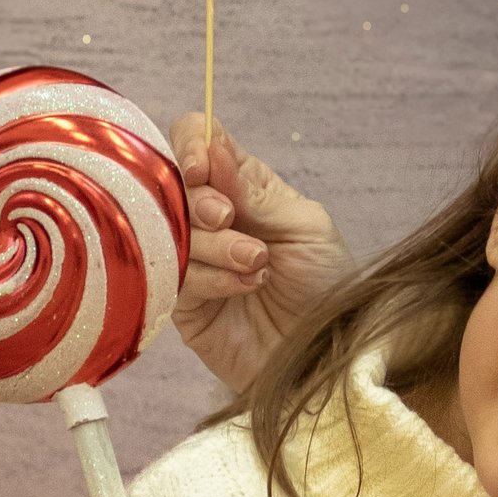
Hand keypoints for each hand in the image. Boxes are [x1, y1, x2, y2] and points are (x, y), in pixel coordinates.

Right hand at [167, 112, 350, 393]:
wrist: (328, 354)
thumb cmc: (327, 285)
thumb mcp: (307, 226)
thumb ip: (256, 188)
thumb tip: (211, 143)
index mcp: (241, 187)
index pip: (195, 142)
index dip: (190, 146)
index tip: (202, 167)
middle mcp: (209, 218)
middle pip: (171, 185)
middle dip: (199, 200)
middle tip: (228, 218)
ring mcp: (191, 258)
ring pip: (170, 232)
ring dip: (215, 245)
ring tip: (257, 264)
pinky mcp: (181, 301)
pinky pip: (173, 276)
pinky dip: (209, 277)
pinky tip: (242, 287)